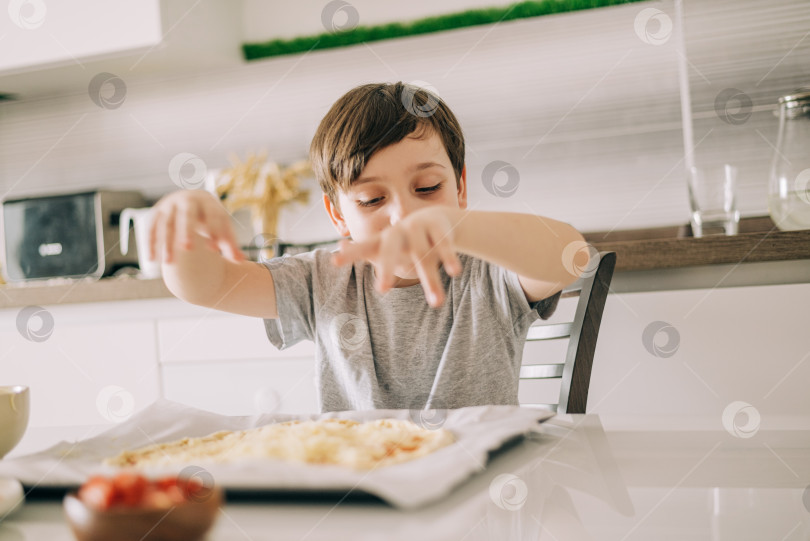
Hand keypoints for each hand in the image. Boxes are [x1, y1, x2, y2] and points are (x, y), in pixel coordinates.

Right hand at [149, 190, 243, 263]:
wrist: (191, 200)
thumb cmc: (210, 218)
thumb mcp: (222, 227)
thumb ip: (230, 244)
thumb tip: (241, 261)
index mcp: (207, 201)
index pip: (212, 215)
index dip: (214, 230)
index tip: (215, 249)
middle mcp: (186, 200)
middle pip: (186, 214)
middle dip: (186, 230)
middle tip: (188, 249)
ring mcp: (169, 206)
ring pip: (166, 224)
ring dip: (166, 242)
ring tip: (169, 263)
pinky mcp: (157, 214)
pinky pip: (151, 229)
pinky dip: (151, 244)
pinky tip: (152, 259)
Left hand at [331, 207, 462, 306]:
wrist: (436, 219)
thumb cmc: (404, 240)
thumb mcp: (385, 246)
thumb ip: (363, 250)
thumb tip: (339, 247)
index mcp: (383, 240)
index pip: (364, 247)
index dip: (350, 254)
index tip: (334, 262)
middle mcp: (398, 233)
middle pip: (390, 250)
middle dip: (386, 268)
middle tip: (382, 290)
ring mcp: (418, 228)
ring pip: (423, 255)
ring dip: (430, 279)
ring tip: (436, 303)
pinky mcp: (439, 227)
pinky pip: (444, 245)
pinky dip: (448, 258)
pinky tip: (454, 271)